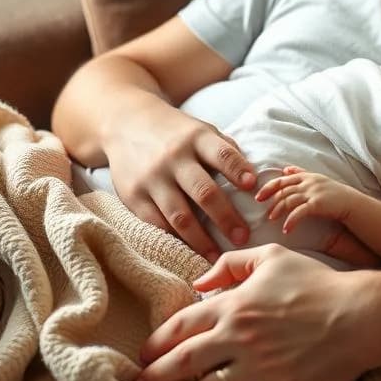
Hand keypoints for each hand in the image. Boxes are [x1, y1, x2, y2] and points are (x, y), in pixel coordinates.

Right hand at [105, 95, 255, 261]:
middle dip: (226, 217)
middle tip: (243, 237)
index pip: (221, 154)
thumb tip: (255, 179)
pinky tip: (189, 252)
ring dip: (201, 240)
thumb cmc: (176, 133)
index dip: (237, 169)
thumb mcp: (201, 130)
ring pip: (179, 215)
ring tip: (218, 256)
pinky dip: (175, 240)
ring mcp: (152, 178)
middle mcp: (173, 158)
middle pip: (203, 191)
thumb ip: (225, 150)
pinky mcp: (134, 196)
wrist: (126, 123)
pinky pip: (157, 224)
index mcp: (196, 138)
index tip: (253, 187)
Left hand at [135, 244, 377, 380]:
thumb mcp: (273, 257)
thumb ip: (231, 264)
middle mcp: (241, 338)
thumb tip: (199, 283)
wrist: (360, 315)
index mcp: (235, 305)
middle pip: (183, 363)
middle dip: (157, 375)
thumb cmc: (317, 282)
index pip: (181, 326)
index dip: (156, 342)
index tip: (145, 354)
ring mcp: (261, 368)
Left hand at [255, 167, 353, 233]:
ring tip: (272, 220)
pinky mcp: (317, 204)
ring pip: (289, 200)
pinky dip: (291, 221)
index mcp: (306, 176)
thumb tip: (285, 169)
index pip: (282, 180)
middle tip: (265, 213)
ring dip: (278, 210)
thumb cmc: (334, 194)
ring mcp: (313, 192)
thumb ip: (301, 173)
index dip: (268, 188)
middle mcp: (308, 182)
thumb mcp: (317, 179)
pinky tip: (286, 229)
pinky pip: (299, 212)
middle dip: (272, 201)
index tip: (258, 197)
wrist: (352, 203)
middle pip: (283, 190)